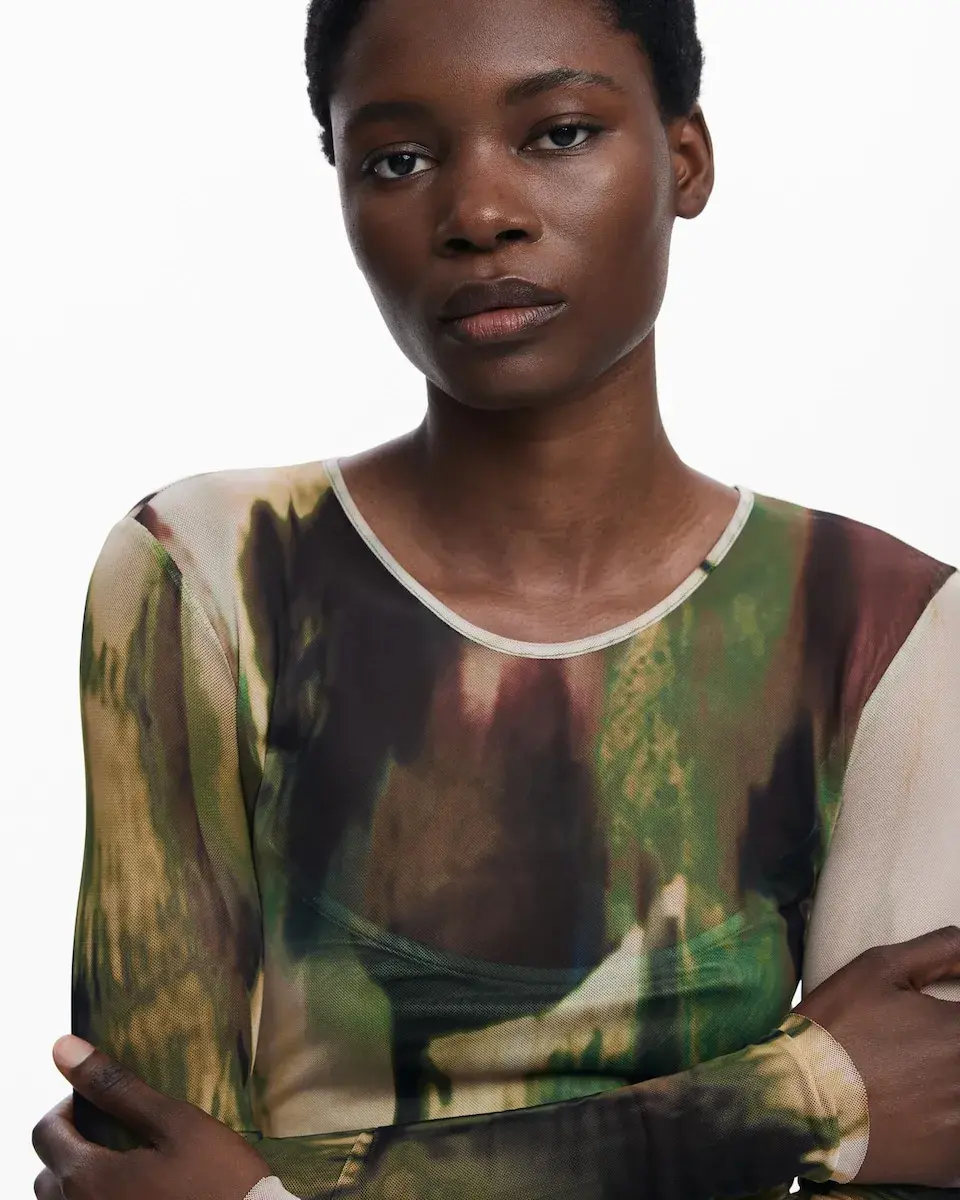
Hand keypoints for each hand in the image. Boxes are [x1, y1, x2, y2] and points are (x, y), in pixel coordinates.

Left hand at [32, 1035, 273, 1199]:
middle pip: (47, 1173)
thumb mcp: (175, 1124)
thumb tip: (65, 1048)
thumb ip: (117, 1088)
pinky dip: (96, 1199)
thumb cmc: (217, 1180)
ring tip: (122, 1163)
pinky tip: (134, 1192)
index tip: (103, 1100)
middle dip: (71, 1144)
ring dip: (79, 1178)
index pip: (45, 1133)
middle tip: (114, 1130)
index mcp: (87, 1178)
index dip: (69, 1106)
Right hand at [794, 925, 959, 1187]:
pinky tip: (920, 1110)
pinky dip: (947, 1120)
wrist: (800, 1108)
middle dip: (952, 1044)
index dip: (955, 1017)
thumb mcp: (876, 970)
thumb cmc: (837, 1031)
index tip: (941, 1019)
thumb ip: (939, 949)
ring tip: (915, 1076)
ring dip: (950, 1081)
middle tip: (920, 1046)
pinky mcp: (956, 1163)